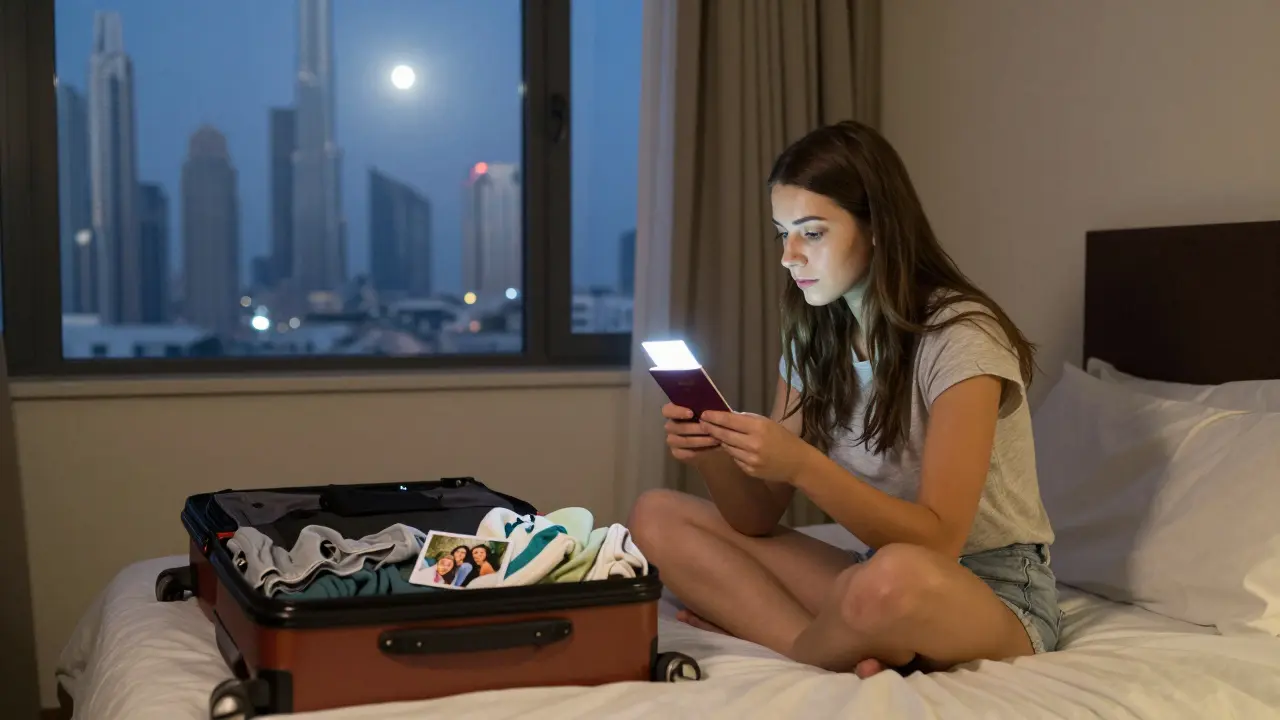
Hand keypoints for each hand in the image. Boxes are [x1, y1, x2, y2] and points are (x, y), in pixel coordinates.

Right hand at [662, 403, 720, 463]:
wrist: (713, 439)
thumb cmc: (708, 419)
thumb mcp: (706, 410)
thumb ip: (703, 407)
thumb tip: (707, 406)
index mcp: (673, 412)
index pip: (667, 410)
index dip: (677, 412)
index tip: (691, 413)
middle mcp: (670, 426)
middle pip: (676, 427)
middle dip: (695, 428)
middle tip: (710, 428)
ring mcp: (672, 440)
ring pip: (683, 440)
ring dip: (700, 440)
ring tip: (715, 439)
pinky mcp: (677, 453)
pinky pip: (684, 453)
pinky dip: (700, 451)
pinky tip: (711, 448)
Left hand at [699, 410, 817, 483]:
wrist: (798, 463)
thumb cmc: (783, 438)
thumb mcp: (768, 423)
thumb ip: (747, 420)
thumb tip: (727, 416)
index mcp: (759, 427)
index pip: (730, 420)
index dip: (715, 417)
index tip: (704, 414)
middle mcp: (753, 443)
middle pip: (724, 435)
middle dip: (711, 429)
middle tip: (701, 424)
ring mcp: (750, 459)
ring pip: (727, 448)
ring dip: (721, 441)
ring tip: (716, 434)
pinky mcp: (749, 470)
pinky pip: (735, 459)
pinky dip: (733, 453)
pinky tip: (735, 448)